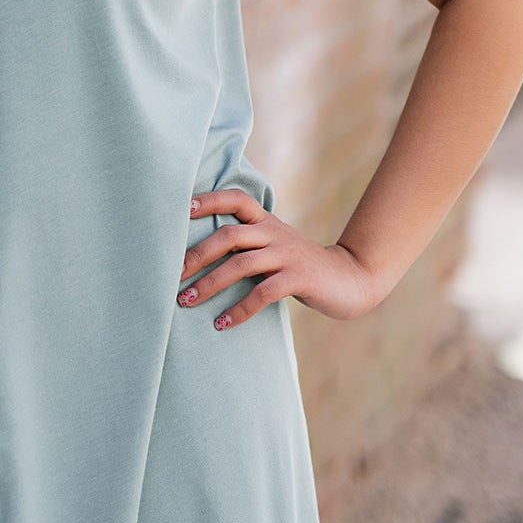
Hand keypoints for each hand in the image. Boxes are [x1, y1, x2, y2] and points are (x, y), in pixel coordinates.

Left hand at [181, 186, 381, 326]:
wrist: (349, 279)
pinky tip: (222, 323)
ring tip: (186, 301)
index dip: (209, 199)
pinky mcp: (299, 278)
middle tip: (173, 275)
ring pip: (240, 264)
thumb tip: (197, 255)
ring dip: (210, 284)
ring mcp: (287, 255)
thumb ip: (246, 244)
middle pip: (228, 236)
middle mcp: (274, 233)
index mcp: (266, 222)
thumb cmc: (299, 266)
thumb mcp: (274, 246)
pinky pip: (263, 293)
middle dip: (196, 255)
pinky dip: (240, 310)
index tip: (182, 208)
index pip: (236, 199)